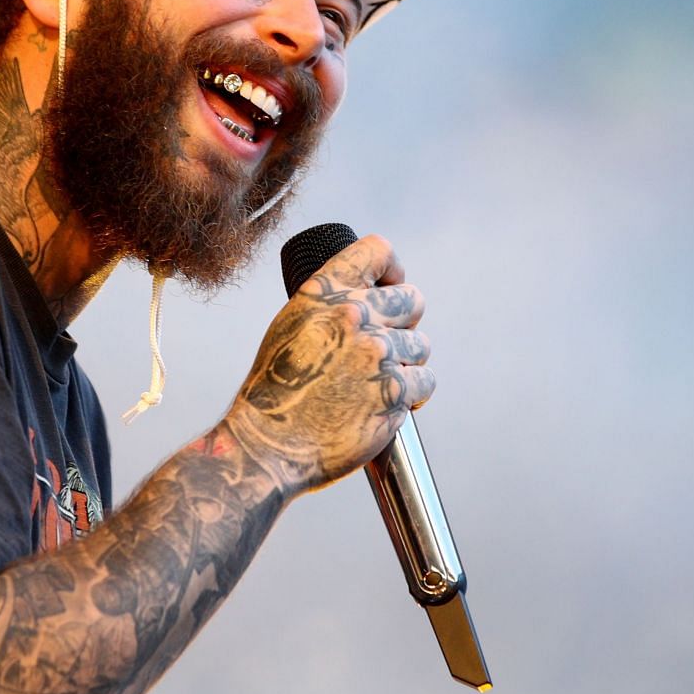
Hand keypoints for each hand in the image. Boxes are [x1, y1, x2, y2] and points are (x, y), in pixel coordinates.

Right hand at [224, 234, 433, 496]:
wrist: (269, 443)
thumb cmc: (277, 391)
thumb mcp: (292, 327)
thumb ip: (331, 308)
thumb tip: (371, 301)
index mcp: (324, 293)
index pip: (378, 250)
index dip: (392, 270)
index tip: (391, 287)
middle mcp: (353, 315)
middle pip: (412, 299)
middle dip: (406, 321)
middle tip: (388, 345)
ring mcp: (377, 353)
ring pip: (420, 345)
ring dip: (406, 364)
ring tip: (376, 383)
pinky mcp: (394, 391)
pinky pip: (425, 381)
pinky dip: (412, 395)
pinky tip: (387, 403)